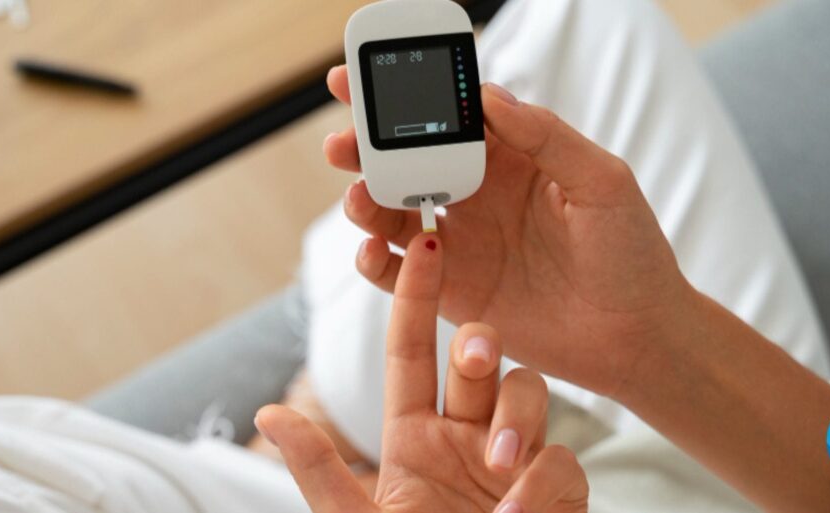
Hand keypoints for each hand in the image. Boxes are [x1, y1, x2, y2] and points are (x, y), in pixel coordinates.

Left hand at [254, 233, 587, 512]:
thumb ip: (321, 473)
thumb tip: (269, 414)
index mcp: (412, 439)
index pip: (412, 352)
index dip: (415, 298)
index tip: (424, 243)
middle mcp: (466, 441)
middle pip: (481, 361)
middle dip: (478, 346)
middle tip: (471, 353)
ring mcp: (513, 465)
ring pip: (529, 394)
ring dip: (516, 417)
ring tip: (497, 471)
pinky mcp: (556, 494)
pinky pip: (560, 461)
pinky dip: (540, 483)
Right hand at [324, 66, 692, 395]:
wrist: (635, 337)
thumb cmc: (631, 253)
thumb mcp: (602, 183)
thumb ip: (546, 137)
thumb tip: (489, 95)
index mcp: (510, 158)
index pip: (449, 118)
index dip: (407, 98)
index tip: (365, 81)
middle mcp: (476, 195)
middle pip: (406, 161)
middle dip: (367, 148)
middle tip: (342, 143)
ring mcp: (459, 243)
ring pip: (392, 213)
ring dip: (365, 201)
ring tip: (359, 197)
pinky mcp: (449, 291)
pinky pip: (396, 272)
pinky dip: (373, 258)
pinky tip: (371, 249)